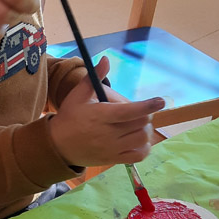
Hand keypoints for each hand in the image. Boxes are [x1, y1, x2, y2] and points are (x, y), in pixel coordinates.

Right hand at [49, 57, 164, 166]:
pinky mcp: (114, 159)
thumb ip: (94, 76)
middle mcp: (108, 133)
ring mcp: (112, 148)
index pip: (130, 111)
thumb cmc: (70, 116)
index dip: (148, 106)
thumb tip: (106, 59)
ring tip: (138, 125)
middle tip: (140, 113)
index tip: (160, 101)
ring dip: (145, 130)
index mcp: (101, 115)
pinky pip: (138, 156)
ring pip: (142, 139)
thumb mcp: (78, 94)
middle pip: (141, 124)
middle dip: (146, 116)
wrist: (58, 144)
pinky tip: (138, 140)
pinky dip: (144, 147)